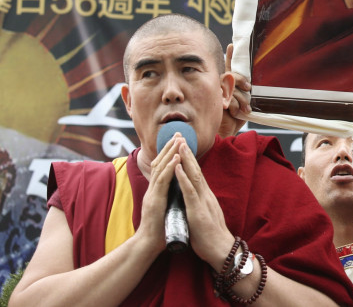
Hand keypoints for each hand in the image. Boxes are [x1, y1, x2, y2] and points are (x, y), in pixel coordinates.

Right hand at [136, 134, 183, 252]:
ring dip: (170, 153)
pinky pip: (162, 181)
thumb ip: (167, 198)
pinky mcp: (155, 201)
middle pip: (160, 163)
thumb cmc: (159, 230)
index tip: (178, 141)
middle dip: (169, 147)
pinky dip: (169, 168)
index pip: (162, 167)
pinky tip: (176, 158)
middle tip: (178, 133)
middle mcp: (153, 189)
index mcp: (157, 191)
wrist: (148, 245)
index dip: (169, 153)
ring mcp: (153, 194)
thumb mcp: (165, 208)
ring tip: (179, 140)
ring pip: (161, 168)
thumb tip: (175, 191)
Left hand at [172, 139, 233, 267]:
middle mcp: (206, 195)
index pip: (197, 173)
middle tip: (181, 137)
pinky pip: (189, 191)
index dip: (190, 159)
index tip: (183, 146)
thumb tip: (192, 200)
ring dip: (185, 159)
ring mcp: (203, 201)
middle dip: (187, 153)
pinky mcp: (198, 211)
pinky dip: (183, 178)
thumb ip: (199, 205)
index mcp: (206, 196)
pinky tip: (177, 168)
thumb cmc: (211, 237)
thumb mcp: (204, 216)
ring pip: (194, 176)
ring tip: (179, 145)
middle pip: (196, 169)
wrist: (221, 250)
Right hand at [219, 43, 250, 137]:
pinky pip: (227, 98)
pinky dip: (235, 105)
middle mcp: (221, 87)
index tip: (232, 45)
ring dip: (241, 98)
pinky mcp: (215, 101)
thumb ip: (246, 95)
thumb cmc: (236, 121)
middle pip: (231, 75)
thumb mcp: (244, 105)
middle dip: (241, 80)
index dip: (230, 56)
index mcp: (229, 85)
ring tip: (246, 109)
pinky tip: (237, 113)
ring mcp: (217, 94)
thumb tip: (253, 87)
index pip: (229, 68)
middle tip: (249, 88)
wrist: (226, 135)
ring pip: (231, 87)